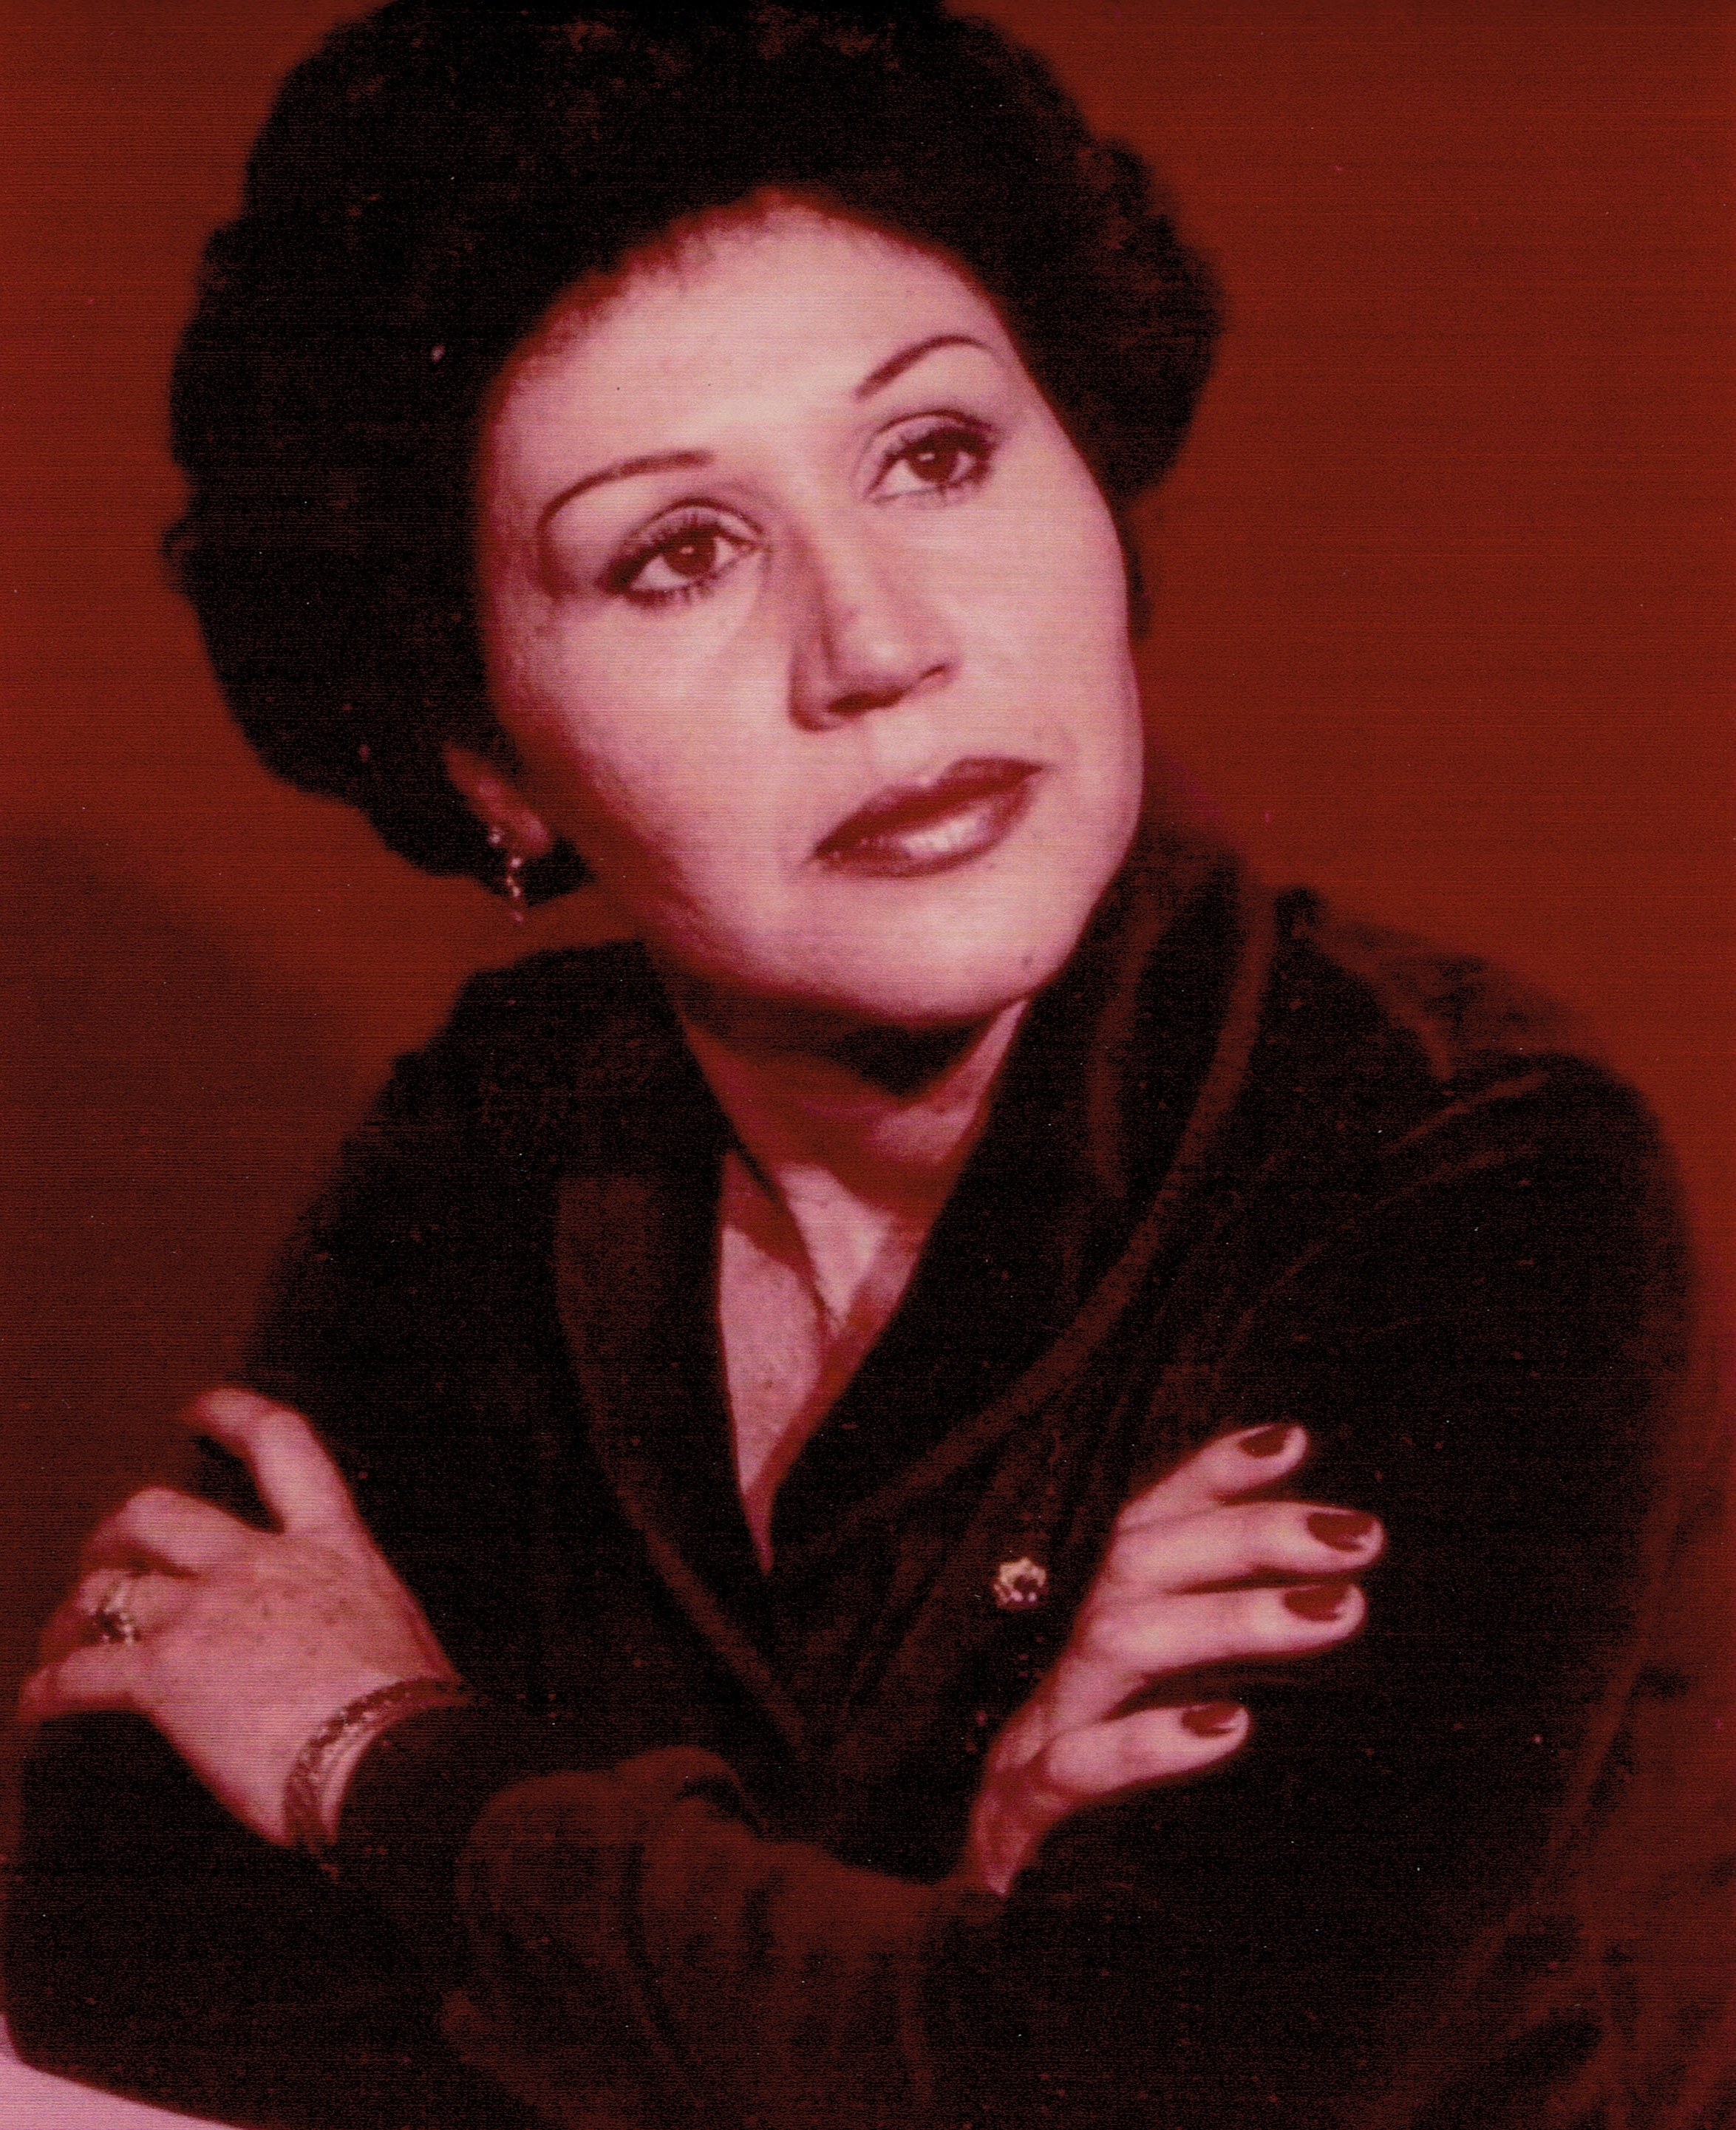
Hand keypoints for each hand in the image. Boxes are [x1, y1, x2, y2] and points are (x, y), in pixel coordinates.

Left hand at [20, 1389, 456, 1845]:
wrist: (400, 1763)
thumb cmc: (417, 1718)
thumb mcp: (395, 1631)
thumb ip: (345, 1617)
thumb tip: (330, 1651)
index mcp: (331, 1545)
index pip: (280, 1445)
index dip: (231, 1414)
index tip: (198, 1410)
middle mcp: (261, 1564)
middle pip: (158, 1512)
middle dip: (116, 1533)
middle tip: (104, 1555)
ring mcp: (208, 1615)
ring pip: (107, 1590)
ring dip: (72, 1616)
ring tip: (60, 1642)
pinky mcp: (166, 1677)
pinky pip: (81, 1675)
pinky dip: (49, 1689)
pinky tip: (39, 1706)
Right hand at [962, 1424, 1380, 1894]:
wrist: (997, 1991)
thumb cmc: (1124, 1858)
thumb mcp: (1174, 1753)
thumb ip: (1228, 1684)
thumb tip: (1342, 1611)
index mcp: (1097, 1657)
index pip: (1140, 1533)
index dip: (1206, 1479)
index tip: (1293, 1441)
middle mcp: (1063, 1685)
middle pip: (1133, 1563)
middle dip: (1245, 1533)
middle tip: (1362, 1534)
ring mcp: (1034, 1752)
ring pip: (1115, 1642)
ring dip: (1232, 1617)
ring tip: (1340, 1610)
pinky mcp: (1022, 1835)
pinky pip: (1076, 1772)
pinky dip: (1151, 1743)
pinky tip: (1229, 1731)